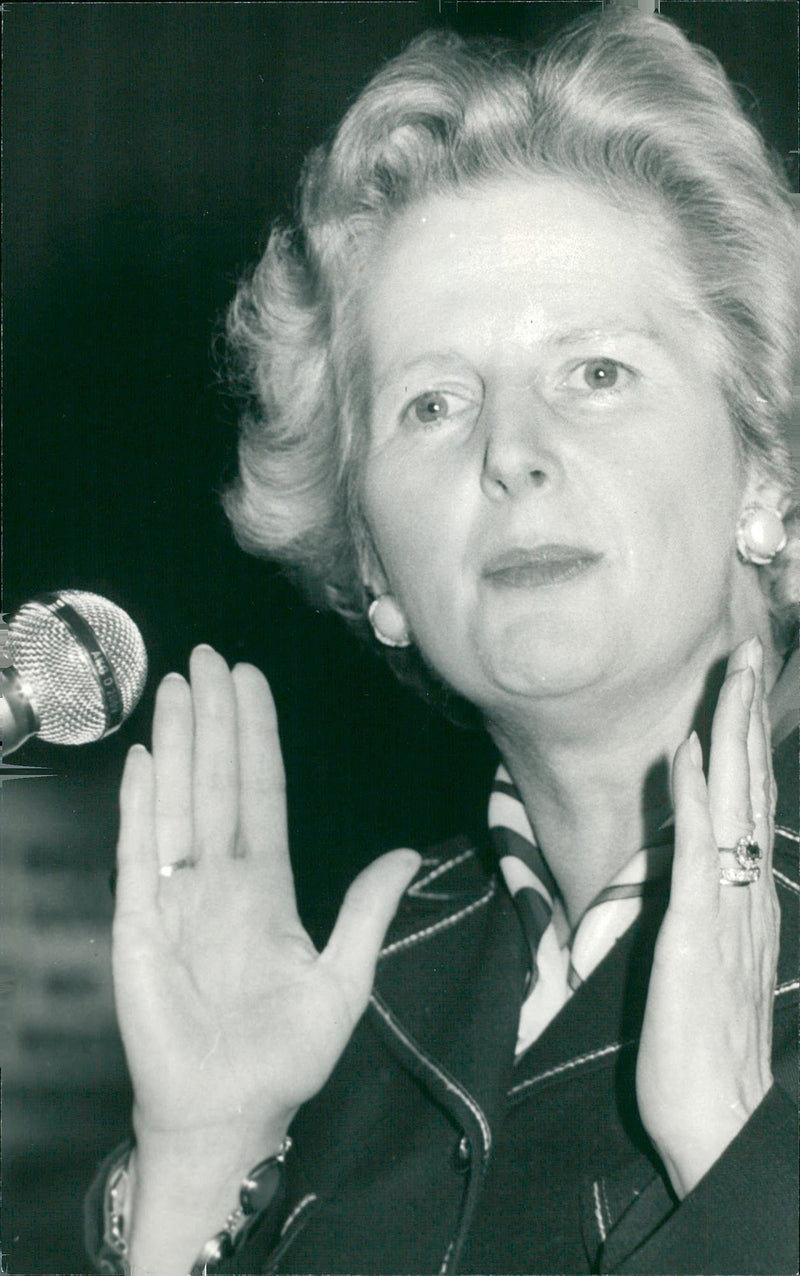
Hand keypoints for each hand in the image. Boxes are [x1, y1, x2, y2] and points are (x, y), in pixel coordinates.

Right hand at [113, 645, 419, 1149]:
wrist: (231, 1115)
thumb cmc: (284, 1057)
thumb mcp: (344, 980)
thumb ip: (368, 912)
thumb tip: (406, 853)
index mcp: (265, 887)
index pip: (261, 792)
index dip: (255, 737)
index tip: (250, 683)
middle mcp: (218, 879)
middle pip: (216, 781)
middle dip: (213, 718)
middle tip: (207, 657)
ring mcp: (175, 896)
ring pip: (179, 802)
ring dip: (177, 744)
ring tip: (176, 687)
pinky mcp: (139, 924)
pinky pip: (140, 854)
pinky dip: (141, 807)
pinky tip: (143, 761)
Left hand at [636, 637, 778, 1197]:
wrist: (717, 1118)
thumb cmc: (705, 1050)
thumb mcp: (708, 964)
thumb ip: (707, 912)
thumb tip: (695, 870)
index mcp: (747, 897)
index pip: (749, 803)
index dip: (748, 743)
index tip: (742, 690)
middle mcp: (745, 890)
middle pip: (751, 786)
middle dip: (747, 715)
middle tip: (747, 651)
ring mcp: (725, 904)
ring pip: (733, 800)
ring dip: (730, 732)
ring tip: (731, 673)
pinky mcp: (695, 927)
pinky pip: (695, 848)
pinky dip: (695, 794)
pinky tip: (689, 750)